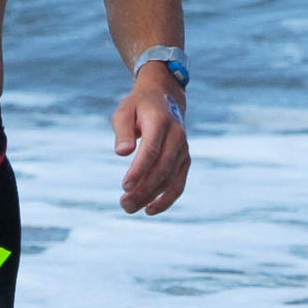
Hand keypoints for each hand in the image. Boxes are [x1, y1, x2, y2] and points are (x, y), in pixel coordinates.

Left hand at [111, 75, 190, 214]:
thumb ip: (123, 131)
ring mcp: (183, 149)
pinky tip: (150, 210)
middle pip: (162, 169)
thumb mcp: (124, 111)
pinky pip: (179, 183)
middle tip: (124, 204)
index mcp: (160, 122)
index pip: (151, 151)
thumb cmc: (138, 107)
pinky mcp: (185, 160)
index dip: (139, 170)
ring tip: (129, 208)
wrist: (165, 98)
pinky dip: (167, 199)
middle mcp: (177, 136)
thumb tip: (122, 153)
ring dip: (151, 197)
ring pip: (170, 179)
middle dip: (143, 189)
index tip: (124, 186)